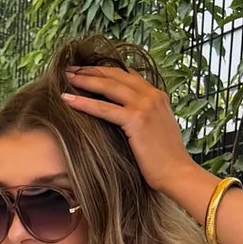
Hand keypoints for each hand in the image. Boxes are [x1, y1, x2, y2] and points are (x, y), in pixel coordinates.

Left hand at [60, 63, 197, 195]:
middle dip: (90, 70)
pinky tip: (67, 100)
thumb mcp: (156, 129)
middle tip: (69, 69)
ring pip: (108, 86)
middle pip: (115, 75)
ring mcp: (145, 105)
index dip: (104, 70)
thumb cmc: (164, 159)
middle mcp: (152, 95)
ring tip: (65, 78)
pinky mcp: (136, 120)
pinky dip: (84, 103)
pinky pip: (104, 108)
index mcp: (157, 95)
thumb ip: (143, 116)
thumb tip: (122, 116)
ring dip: (84, 80)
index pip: (126, 74)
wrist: (177, 173)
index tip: (85, 69)